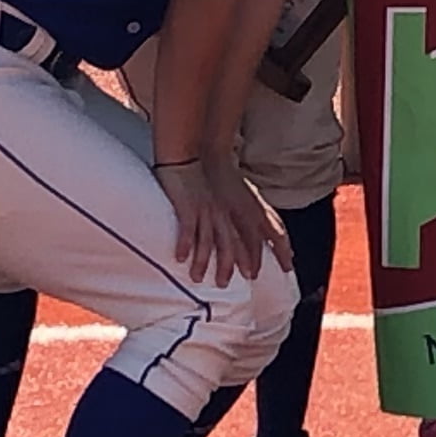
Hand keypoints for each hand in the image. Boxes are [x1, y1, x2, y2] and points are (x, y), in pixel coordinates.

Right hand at [160, 157, 274, 283]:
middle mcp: (223, 211)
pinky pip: (189, 228)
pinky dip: (186, 244)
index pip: (250, 236)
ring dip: (202, 261)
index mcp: (233, 208)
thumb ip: (229, 211)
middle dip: (230, 264)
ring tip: (198, 277)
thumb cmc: (204, 173)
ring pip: (208, 240)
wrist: (188, 152)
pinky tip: (181, 258)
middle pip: (231, 242)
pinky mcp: (189, 205)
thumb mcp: (225, 193)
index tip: (254, 274)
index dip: (253, 256)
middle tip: (224, 284)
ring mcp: (207, 208)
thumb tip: (230, 229)